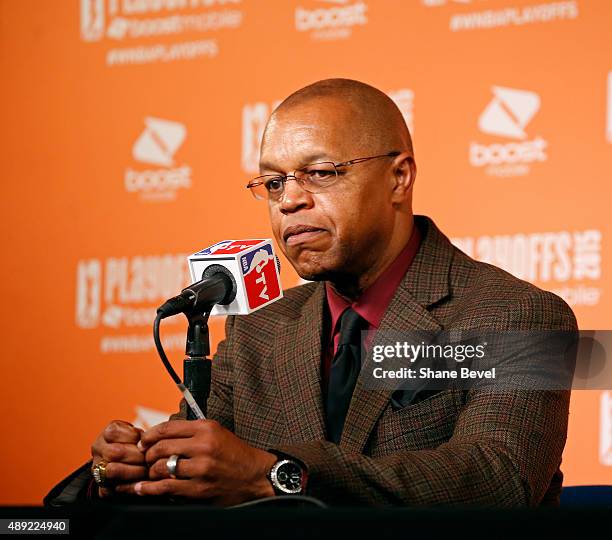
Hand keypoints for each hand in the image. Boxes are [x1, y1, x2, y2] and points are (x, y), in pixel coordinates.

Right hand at [91, 420, 146, 497]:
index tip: (145, 442)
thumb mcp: (138, 435)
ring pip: (111, 470)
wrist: (126, 467)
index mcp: (107, 434)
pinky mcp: (101, 487)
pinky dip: (128, 487)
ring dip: (133, 471)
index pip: (114, 432)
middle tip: (149, 460)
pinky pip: (111, 489)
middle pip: (114, 452)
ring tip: (146, 471)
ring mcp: (97, 468)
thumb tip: (157, 442)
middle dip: (137, 456)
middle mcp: (98, 450)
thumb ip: (142, 437)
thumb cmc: (137, 446)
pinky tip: (140, 483)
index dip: (133, 437)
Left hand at [119, 419, 275, 505]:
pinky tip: (143, 488)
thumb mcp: (217, 432)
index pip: (168, 428)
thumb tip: (161, 436)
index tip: (143, 441)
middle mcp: (203, 446)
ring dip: (152, 471)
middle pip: (161, 447)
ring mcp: (201, 468)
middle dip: (148, 454)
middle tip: (146, 459)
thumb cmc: (235, 454)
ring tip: (152, 473)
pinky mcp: (199, 488)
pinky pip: (167, 487)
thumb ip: (191, 432)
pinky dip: (150, 489)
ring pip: (162, 467)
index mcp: (206, 428)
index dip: (150, 435)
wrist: (256, 476)